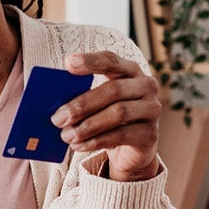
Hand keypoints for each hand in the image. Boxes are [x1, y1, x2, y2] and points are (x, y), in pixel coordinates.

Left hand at [52, 51, 161, 182]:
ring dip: (88, 126)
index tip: (68, 63)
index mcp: (130, 70)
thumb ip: (81, 96)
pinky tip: (79, 145)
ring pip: (118, 113)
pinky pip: (121, 135)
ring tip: (66, 136)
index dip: (91, 61)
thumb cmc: (109, 118)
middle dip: (82, 104)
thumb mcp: (97, 103)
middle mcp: (146, 86)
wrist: (132, 148)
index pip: (111, 60)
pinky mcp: (150, 134)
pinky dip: (96, 141)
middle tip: (58, 118)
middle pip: (113, 90)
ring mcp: (152, 109)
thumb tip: (57, 105)